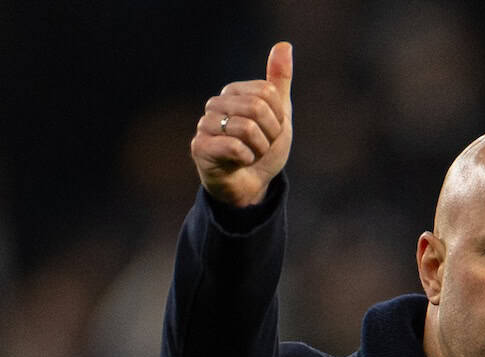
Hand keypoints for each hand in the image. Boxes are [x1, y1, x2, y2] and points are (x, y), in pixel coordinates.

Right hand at [190, 41, 293, 206]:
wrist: (251, 185)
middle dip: (270, 134)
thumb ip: (279, 81)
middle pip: (258, 108)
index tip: (271, 131)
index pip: (268, 93)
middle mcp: (215, 104)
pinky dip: (247, 159)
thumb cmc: (262, 148)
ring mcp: (204, 125)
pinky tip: (240, 163)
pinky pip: (235, 147)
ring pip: (247, 128)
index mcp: (233, 92)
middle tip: (262, 145)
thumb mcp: (279, 114)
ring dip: (260, 149)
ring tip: (251, 155)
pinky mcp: (199, 147)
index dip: (278, 118)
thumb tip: (284, 45)